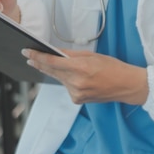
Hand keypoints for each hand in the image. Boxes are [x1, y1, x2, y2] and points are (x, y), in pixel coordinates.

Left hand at [22, 48, 148, 105]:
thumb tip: (55, 53)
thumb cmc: (113, 68)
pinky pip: (67, 87)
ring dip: (57, 72)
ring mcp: (75, 93)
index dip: (37, 57)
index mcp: (80, 67)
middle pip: (52, 71)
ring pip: (59, 79)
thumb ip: (72, 55)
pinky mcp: (76, 100)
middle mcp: (76, 82)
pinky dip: (68, 81)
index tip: (27, 53)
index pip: (52, 62)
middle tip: (29, 57)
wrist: (126, 86)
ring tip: (61, 66)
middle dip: (39, 64)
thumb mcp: (92, 56)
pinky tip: (77, 79)